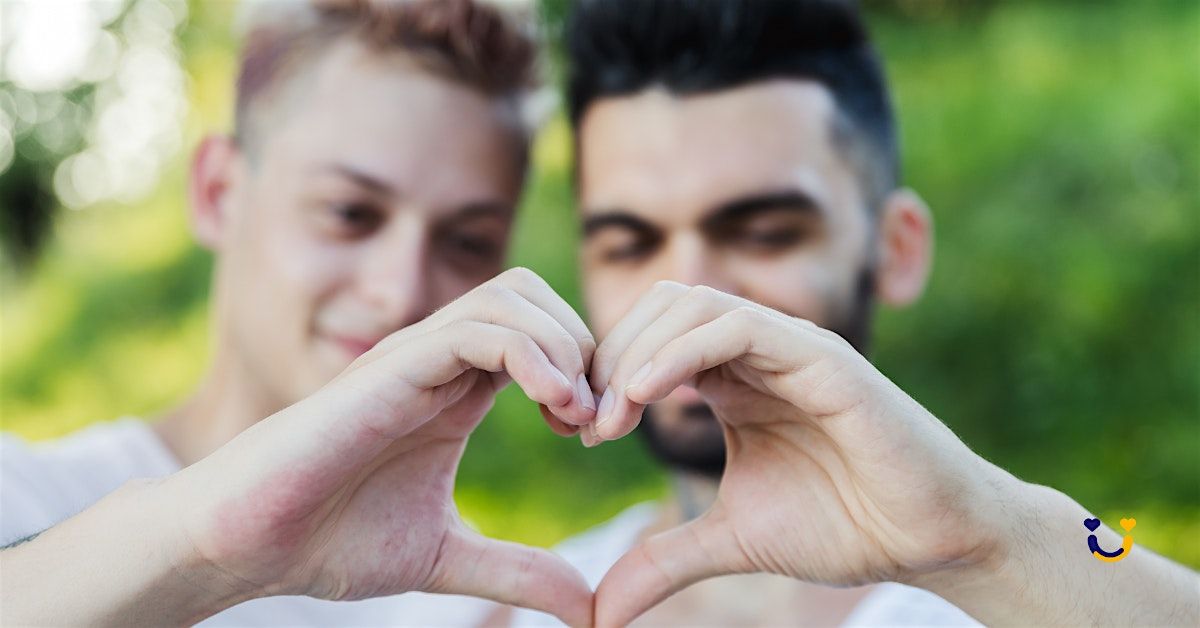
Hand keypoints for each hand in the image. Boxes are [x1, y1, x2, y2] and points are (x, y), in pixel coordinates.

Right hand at [161, 268, 596, 623]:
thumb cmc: (329, 540)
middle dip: (584, 347)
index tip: (595, 435)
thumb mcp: (447, 556)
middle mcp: (438, 361)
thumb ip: (517, 570)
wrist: (246, 543)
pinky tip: (551, 408)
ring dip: (563, 347)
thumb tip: (587, 606)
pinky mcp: (392, 367)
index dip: (585, 372)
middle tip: (594, 421)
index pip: (541, 334)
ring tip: (574, 417)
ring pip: (513, 297)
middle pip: (535, 296)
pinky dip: (532, 355)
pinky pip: (478, 328)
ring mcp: (414, 357)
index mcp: (456, 391)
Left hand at [587, 281, 1015, 625]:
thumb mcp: (732, 540)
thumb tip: (601, 611)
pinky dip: (681, 351)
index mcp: (733, 379)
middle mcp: (758, 353)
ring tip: (611, 415)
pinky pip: (739, 327)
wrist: (932, 541)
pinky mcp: (825, 360)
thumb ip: (666, 559)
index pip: (649, 338)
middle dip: (609, 358)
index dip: (604, 375)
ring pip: (692, 304)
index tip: (579, 434)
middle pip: (659, 308)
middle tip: (587, 424)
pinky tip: (647, 395)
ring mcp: (792, 349)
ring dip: (637, 351)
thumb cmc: (845, 526)